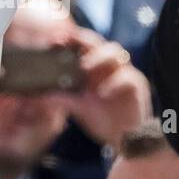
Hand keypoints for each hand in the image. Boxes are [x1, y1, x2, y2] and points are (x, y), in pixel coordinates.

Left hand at [58, 28, 150, 150]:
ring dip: (99, 58)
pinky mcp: (137, 86)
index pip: (85, 45)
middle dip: (85, 41)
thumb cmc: (102, 119)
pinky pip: (128, 78)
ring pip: (116, 53)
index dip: (72, 39)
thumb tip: (41, 95)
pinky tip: (102, 93)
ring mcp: (124, 73)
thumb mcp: (78, 107)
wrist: (124, 139)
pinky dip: (114, 83)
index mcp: (95, 67)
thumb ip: (62, 98)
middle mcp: (109, 66)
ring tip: (84, 68)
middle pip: (100, 42)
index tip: (56, 39)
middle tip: (69, 43)